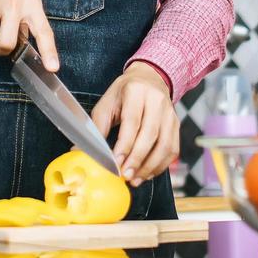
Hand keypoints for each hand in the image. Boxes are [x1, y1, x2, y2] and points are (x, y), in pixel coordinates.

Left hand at [90, 63, 178, 185]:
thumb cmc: (124, 93)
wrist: (148, 79)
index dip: (125, 145)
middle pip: (150, 135)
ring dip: (150, 166)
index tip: (116, 163)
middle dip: (137, 159)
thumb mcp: (106, 103)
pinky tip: (147, 173)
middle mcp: (157, 101)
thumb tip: (81, 151)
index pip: (132, 122)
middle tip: (125, 176)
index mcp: (136, 92)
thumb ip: (97, 127)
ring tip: (135, 179)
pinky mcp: (176, 125)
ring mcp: (170, 113)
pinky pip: (172, 149)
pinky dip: (161, 165)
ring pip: (165, 145)